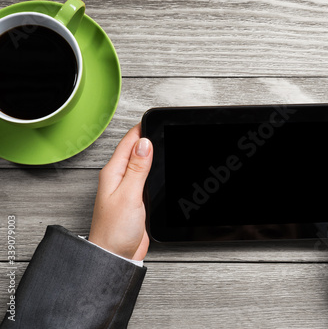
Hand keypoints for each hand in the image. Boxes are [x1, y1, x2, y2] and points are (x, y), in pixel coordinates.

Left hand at [88, 124, 152, 260]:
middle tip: (164, 128)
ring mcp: (128, 189)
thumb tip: (144, 144)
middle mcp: (119, 178)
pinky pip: (147, 179)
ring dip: (153, 154)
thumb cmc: (114, 231)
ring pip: (143, 164)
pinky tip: (162, 170)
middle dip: (149, 138)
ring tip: (165, 143)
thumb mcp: (128, 195)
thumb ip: (137, 169)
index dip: (142, 130)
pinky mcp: (137, 199)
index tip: (155, 121)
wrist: (115, 256)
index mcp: (114, 173)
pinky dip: (155, 171)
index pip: (129, 143)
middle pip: (136, 151)